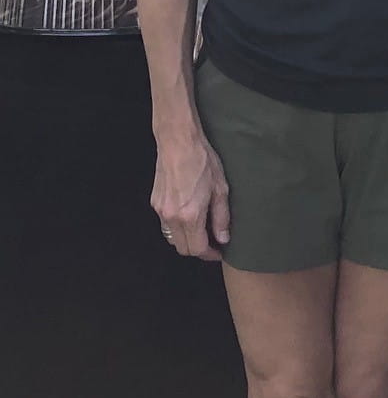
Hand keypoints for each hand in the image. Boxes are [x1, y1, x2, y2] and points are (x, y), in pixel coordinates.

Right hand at [150, 134, 229, 260]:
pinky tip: (189, 216)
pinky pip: (165, 224)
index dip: (209, 254)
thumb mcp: (221, 190)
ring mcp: (160, 210)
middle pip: (182, 247)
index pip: (197, 248)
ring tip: (202, 230)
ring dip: (186, 239)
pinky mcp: (154, 202)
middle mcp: (171, 217)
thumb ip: (221, 217)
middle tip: (212, 242)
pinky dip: (177, 227)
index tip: (218, 252)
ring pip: (172, 237)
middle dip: (197, 249)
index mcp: (189, 216)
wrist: (178, 143)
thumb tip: (223, 237)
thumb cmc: (202, 162)